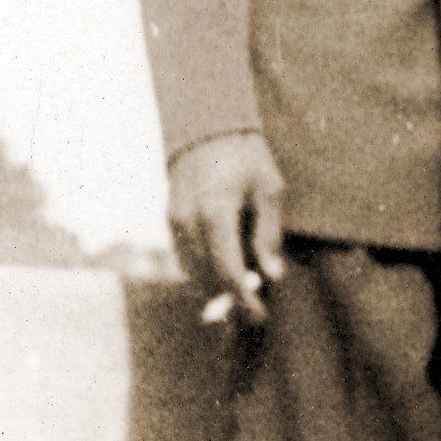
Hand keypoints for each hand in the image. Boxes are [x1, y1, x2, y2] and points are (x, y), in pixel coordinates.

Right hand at [167, 131, 283, 324]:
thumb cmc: (246, 155)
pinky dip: (202, 269)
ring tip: (241, 291)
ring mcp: (174, 220)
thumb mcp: (269, 190)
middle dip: (229, 299)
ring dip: (214, 286)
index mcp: (215, 214)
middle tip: (254, 309)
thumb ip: (268, 235)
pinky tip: (223, 269)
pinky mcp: (169, 218)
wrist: (207, 124)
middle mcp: (187, 221)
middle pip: (206, 278)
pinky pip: (184, 256)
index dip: (244, 301)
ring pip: (191, 271)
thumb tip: (271, 276)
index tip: (261, 316)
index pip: (228, 273)